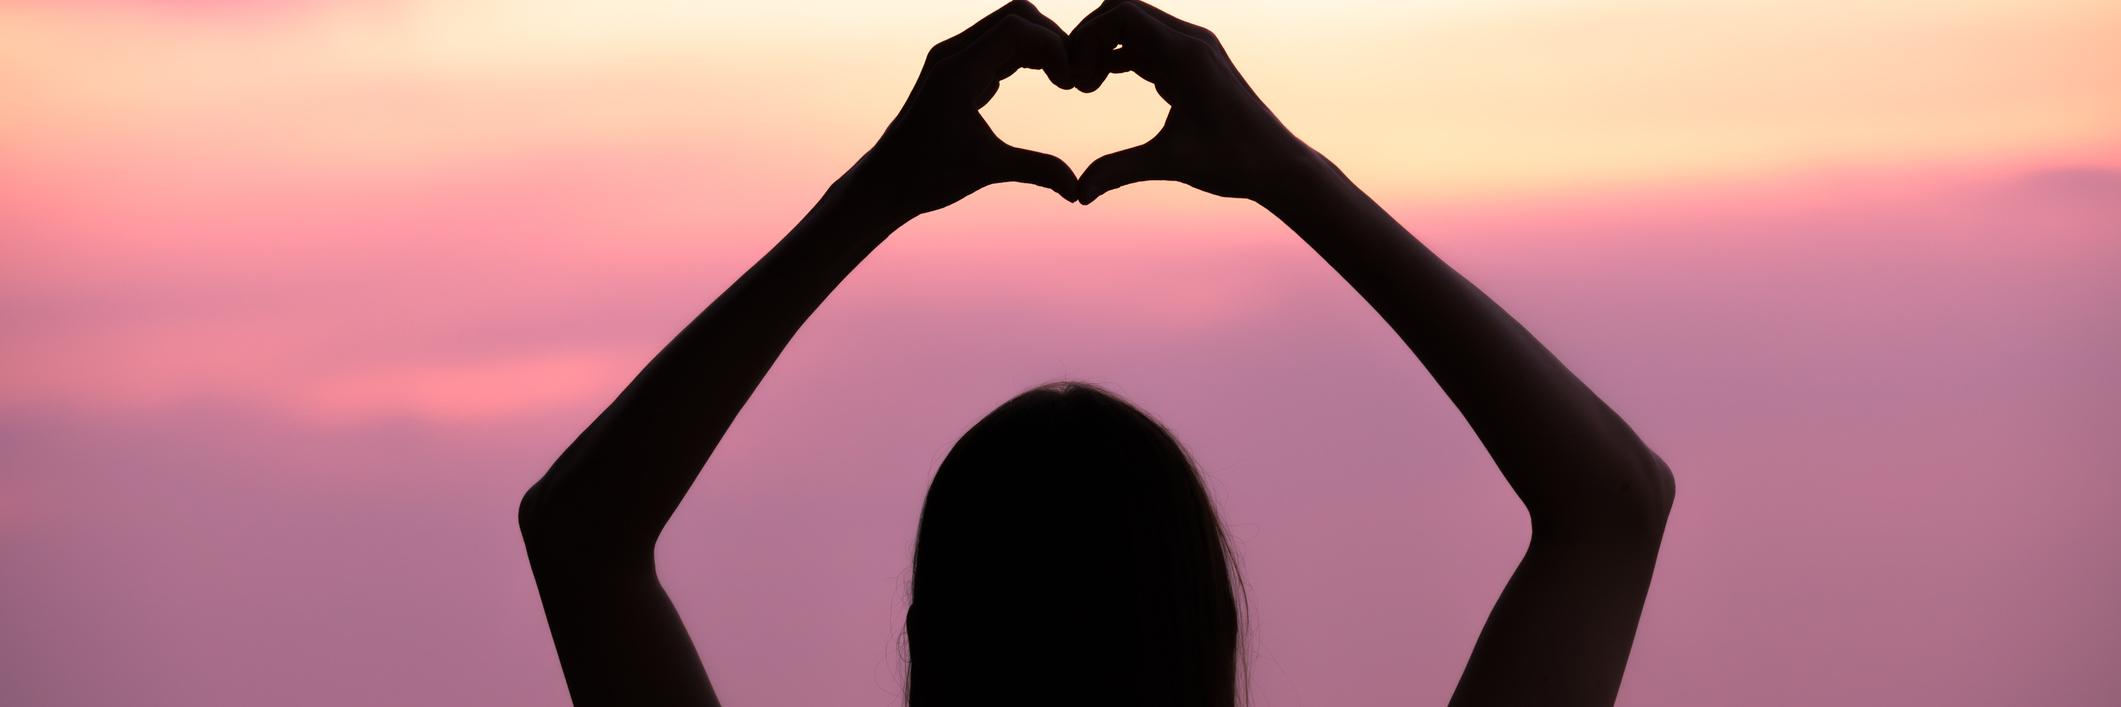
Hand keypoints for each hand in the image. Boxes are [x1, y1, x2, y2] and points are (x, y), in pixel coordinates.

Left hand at [845, 1, 1080, 216]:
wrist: (886, 183)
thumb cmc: (927, 176)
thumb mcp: (986, 170)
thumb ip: (1036, 170)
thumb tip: (1077, 191)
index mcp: (957, 71)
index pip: (1016, 28)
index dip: (1053, 47)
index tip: (1070, 84)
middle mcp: (953, 55)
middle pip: (1015, 16)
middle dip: (1051, 39)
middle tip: (1073, 76)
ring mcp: (953, 59)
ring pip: (1008, 27)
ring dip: (1041, 46)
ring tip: (1065, 79)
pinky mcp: (957, 71)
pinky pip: (998, 46)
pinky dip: (1026, 56)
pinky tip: (1047, 80)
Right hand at [1068, 0, 1319, 204]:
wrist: (1278, 166)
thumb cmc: (1234, 162)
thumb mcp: (1172, 164)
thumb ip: (1120, 171)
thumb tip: (1079, 195)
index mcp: (1187, 54)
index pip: (1123, 14)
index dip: (1088, 38)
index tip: (1076, 80)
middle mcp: (1192, 41)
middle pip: (1124, 11)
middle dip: (1091, 39)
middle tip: (1074, 81)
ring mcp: (1193, 50)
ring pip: (1135, 27)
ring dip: (1103, 48)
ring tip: (1084, 87)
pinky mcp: (1192, 65)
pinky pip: (1147, 46)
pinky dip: (1119, 58)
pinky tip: (1100, 85)